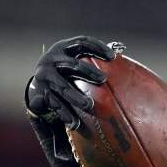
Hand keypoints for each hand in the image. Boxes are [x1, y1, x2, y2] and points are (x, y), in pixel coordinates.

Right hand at [24, 35, 115, 166]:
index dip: (96, 47)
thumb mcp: (80, 63)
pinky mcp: (40, 94)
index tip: (113, 57)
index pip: (82, 43)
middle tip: (103, 80)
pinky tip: (76, 124)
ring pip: (62, 87)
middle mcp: (53, 60)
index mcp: (66, 48)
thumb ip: (98, 61)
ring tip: (89, 105)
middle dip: (87, 71)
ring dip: (76, 97)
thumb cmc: (71, 74)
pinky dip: (66, 114)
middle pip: (72, 65)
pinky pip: (55, 105)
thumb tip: (127, 57)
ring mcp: (44, 77)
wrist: (40, 87)